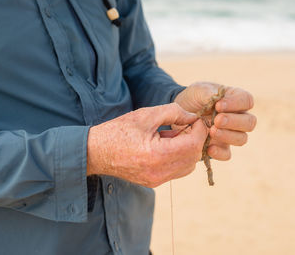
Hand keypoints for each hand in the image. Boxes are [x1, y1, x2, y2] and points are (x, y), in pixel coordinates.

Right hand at [87, 103, 207, 187]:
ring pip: (187, 166)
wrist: (95, 152)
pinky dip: (178, 157)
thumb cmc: (118, 131)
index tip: (195, 118)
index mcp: (158, 154)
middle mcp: (160, 172)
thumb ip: (173, 112)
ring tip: (175, 134)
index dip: (200, 129)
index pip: (194, 144)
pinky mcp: (153, 182)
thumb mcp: (146, 115)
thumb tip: (192, 116)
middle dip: (196, 139)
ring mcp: (157, 180)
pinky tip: (166, 145)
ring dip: (188, 149)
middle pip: (193, 157)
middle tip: (187, 124)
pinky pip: (175, 171)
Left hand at [174, 82, 255, 160]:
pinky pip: (227, 154)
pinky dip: (219, 153)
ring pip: (241, 139)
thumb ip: (209, 93)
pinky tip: (209, 148)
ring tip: (211, 131)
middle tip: (217, 120)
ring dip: (227, 136)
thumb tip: (217, 99)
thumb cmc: (194, 98)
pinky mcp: (221, 148)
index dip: (236, 104)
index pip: (247, 101)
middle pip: (249, 122)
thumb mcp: (199, 90)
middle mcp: (238, 118)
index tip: (218, 105)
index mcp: (236, 100)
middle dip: (233, 122)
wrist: (180, 113)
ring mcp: (231, 134)